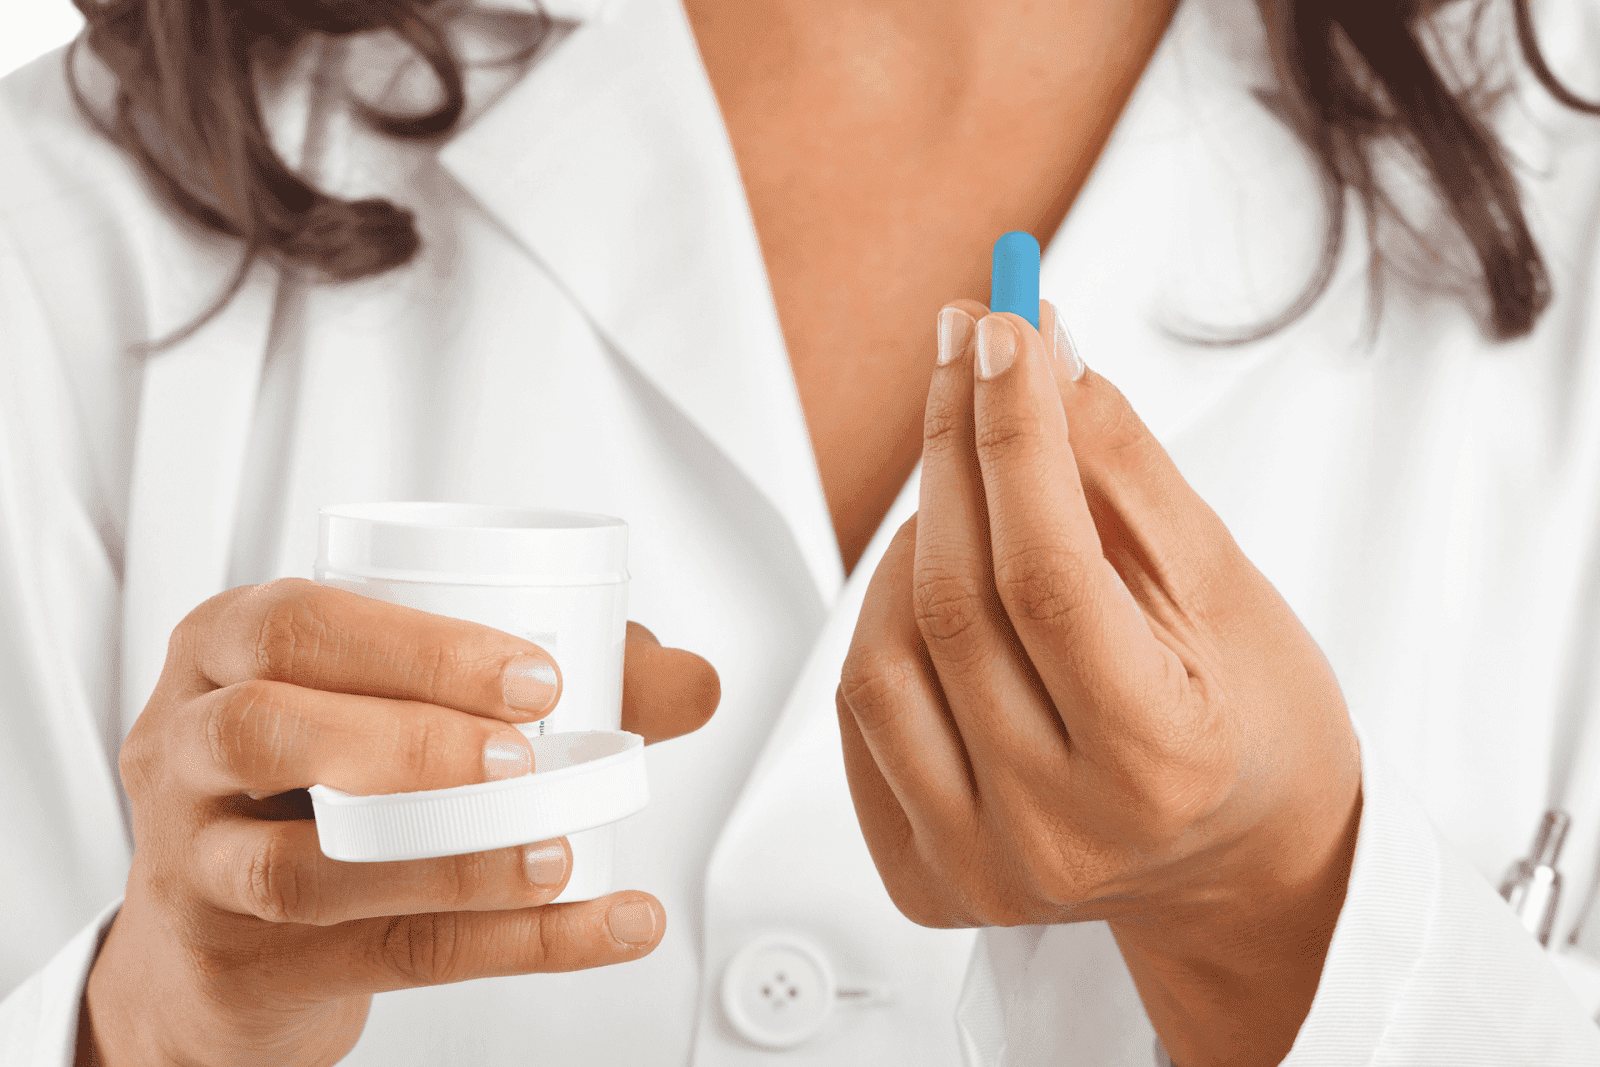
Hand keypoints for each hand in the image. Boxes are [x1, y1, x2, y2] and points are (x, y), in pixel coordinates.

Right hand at [81, 579, 718, 1066]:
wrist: (225, 933)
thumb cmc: (327, 772)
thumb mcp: (404, 699)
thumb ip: (554, 680)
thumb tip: (691, 680)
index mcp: (227, 649)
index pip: (298, 624)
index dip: (418, 647)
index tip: (538, 676)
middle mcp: (189, 747)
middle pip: (269, 731)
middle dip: (411, 738)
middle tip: (527, 755)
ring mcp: (198, 864)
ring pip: (301, 870)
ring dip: (448, 862)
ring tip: (555, 854)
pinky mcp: (244, 964)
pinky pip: (376, 956)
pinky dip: (505, 945)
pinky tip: (599, 926)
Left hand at [837, 301, 1360, 1066]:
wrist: (1241, 864)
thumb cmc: (1253, 720)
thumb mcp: (1224, 586)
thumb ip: (1125, 473)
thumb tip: (1044, 354)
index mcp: (1160, 762)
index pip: (1049, 574)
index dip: (1016, 437)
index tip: (1003, 329)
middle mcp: (1059, 832)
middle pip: (954, 605)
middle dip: (953, 450)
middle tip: (968, 351)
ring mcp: (981, 867)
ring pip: (882, 659)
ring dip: (911, 542)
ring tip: (968, 492)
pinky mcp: (923, 877)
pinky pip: (857, 718)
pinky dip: (884, 624)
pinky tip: (936, 582)